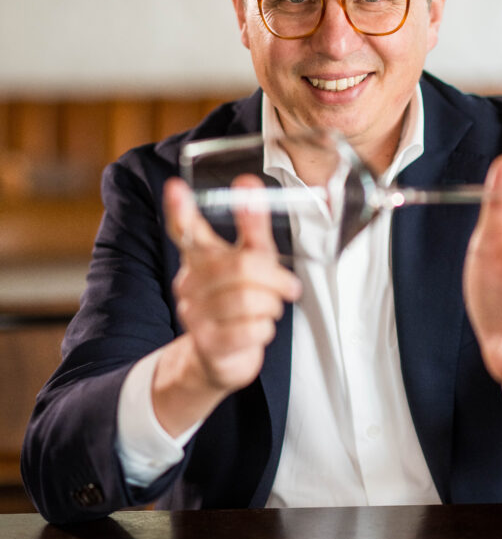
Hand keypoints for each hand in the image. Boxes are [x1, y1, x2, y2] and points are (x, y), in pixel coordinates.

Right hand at [153, 176, 301, 435]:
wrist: (219, 356)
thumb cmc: (238, 300)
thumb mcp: (250, 258)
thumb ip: (252, 224)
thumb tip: (249, 182)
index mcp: (199, 257)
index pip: (184, 230)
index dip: (180, 210)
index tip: (175, 188)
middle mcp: (189, 283)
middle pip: (239, 268)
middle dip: (274, 277)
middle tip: (289, 286)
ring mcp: (194, 314)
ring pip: (247, 300)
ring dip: (272, 305)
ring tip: (271, 308)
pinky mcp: (208, 344)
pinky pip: (249, 330)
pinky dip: (265, 329)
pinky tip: (259, 328)